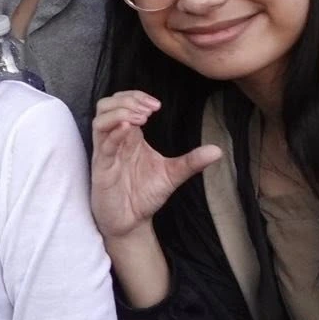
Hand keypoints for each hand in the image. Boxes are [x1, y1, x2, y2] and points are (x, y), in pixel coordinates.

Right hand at [89, 91, 219, 238]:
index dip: (137, 97)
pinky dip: (114, 133)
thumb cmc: (145, 195)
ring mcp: (106, 153)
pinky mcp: (101, 169)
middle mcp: (114, 141)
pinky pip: (103, 145)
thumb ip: (191, 161)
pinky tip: (130, 129)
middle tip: (150, 109)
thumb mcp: (172, 174)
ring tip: (141, 117)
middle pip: (107, 105)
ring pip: (100, 120)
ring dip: (119, 112)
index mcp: (129, 137)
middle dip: (128, 100)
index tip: (158, 105)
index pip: (123, 104)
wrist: (132, 222)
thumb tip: (218, 150)